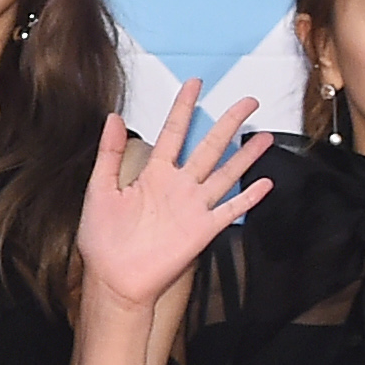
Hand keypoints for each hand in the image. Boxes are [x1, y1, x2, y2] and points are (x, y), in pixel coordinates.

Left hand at [77, 81, 272, 311]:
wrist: (114, 280)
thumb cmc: (103, 241)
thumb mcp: (99, 190)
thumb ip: (109, 154)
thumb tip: (113, 118)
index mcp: (153, 175)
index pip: (174, 132)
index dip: (184, 107)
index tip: (194, 83)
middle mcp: (178, 186)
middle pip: (210, 147)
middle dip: (229, 122)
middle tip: (248, 101)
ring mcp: (193, 207)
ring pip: (226, 173)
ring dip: (246, 155)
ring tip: (265, 136)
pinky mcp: (203, 230)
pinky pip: (230, 210)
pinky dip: (249, 197)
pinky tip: (265, 183)